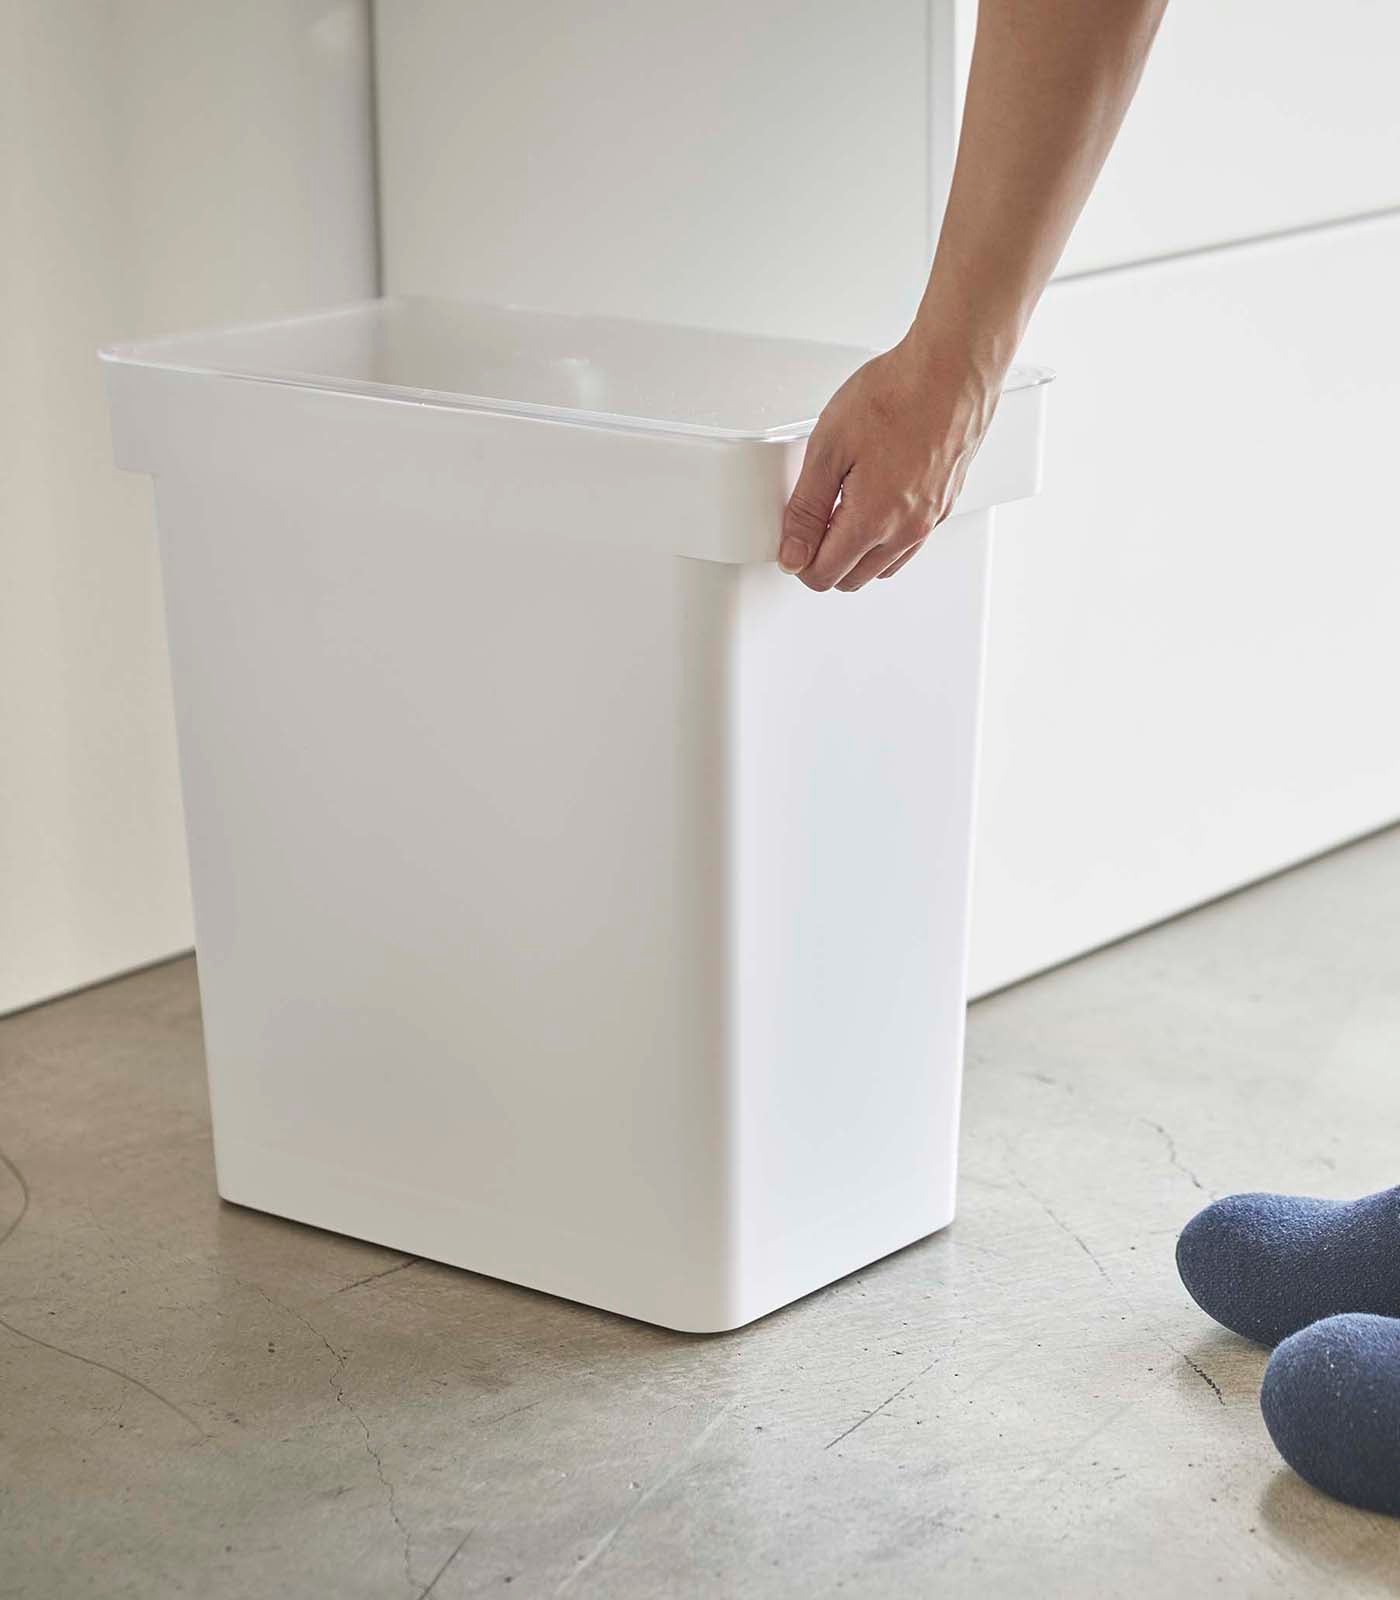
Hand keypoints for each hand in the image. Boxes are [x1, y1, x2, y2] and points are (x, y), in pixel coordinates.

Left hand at [779, 335, 1000, 590]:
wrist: (951, 369)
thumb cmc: (896, 395)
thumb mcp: (828, 448)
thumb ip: (805, 509)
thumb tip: (792, 554)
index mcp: (873, 520)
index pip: (826, 575)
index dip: (800, 560)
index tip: (793, 537)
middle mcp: (907, 530)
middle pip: (853, 579)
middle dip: (826, 560)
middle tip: (813, 520)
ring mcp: (930, 520)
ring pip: (883, 567)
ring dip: (857, 553)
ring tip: (842, 509)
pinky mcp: (945, 505)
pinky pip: (908, 544)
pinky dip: (885, 538)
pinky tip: (874, 503)